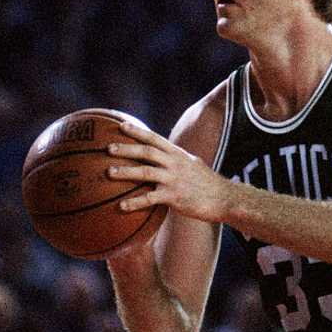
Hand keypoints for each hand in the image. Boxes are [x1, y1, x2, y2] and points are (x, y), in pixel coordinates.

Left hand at [107, 122, 232, 223]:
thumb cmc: (206, 182)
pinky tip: (121, 206)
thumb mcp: (192, 163)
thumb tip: (162, 154)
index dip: (137, 131)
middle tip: (108, 147)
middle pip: (147, 151)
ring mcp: (174, 179)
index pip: (154, 138)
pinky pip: (150, 199)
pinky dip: (134, 202)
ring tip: (109, 172)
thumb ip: (176, 159)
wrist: (224, 198)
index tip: (120, 125)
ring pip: (146, 172)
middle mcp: (175, 163)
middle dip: (126, 148)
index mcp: (178, 154)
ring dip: (126, 171)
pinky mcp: (174, 197)